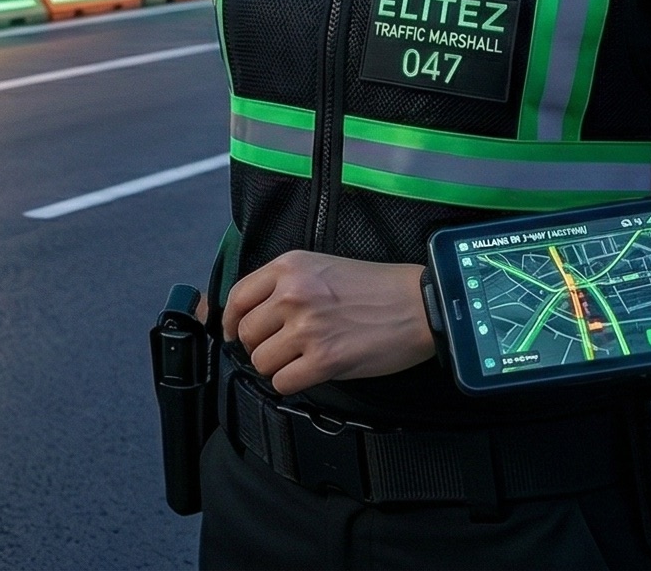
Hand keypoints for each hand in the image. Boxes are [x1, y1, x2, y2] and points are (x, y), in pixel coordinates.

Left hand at [224, 251, 436, 395]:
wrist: (419, 304)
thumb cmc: (376, 286)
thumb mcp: (322, 267)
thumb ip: (286, 285)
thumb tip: (254, 313)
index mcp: (288, 267)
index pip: (237, 297)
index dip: (231, 320)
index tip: (235, 333)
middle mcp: (291, 294)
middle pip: (246, 333)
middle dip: (259, 346)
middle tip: (281, 349)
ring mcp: (306, 328)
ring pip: (261, 361)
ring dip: (276, 366)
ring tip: (300, 360)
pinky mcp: (323, 360)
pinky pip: (282, 383)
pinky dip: (292, 383)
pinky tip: (310, 373)